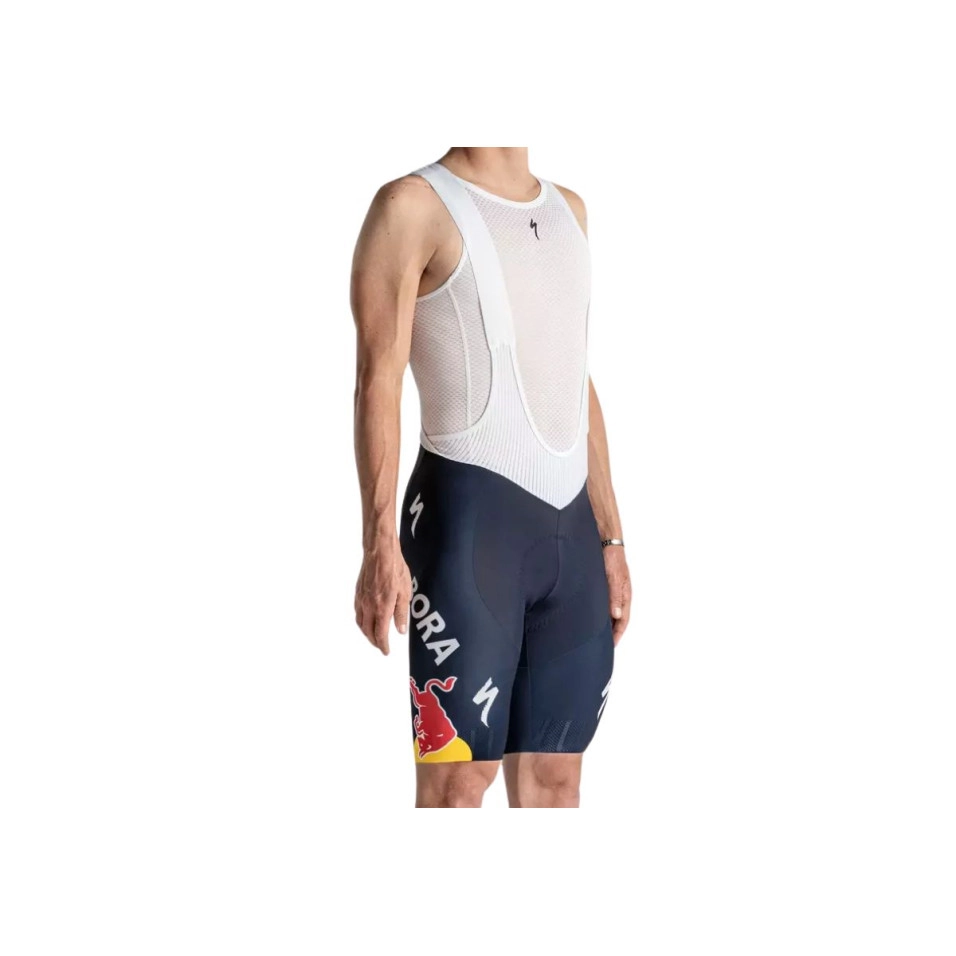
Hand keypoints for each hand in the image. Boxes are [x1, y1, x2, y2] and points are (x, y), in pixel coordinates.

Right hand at [354, 539, 411, 654]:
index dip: (383, 645)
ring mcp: (361, 599)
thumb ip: (401, 613)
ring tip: (374, 636)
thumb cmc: (394, 568)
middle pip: (368, 631)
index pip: (380, 634)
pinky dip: (361, 622)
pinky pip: (357, 613)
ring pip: (360, 623)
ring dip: (366, 633)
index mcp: (381, 608)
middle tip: (381, 646)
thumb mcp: (405, 592)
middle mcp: (368, 606)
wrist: (379, 552)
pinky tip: (367, 620)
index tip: (386, 651)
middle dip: (374, 641)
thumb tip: (400, 630)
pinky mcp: (358, 592)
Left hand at [603, 546, 631, 645]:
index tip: (612, 645)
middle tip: (601, 644)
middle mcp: (619, 594)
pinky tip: (589, 615)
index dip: (618, 634)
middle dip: (611, 632)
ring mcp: (611, 590)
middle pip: (617, 618)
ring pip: (609, 611)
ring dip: (605, 622)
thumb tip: (616, 615)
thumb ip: (615, 596)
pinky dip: (598, 611)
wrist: (605, 540)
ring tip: (595, 633)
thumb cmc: (612, 557)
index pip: (623, 620)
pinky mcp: (603, 585)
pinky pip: (602, 603)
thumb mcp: (614, 577)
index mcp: (625, 594)